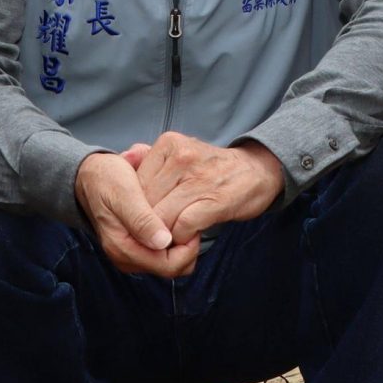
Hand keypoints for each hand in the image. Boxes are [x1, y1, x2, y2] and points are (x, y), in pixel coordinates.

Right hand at [75, 151, 196, 277]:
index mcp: (122, 248)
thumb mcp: (124, 194)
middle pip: (172, 268)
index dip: (187, 248)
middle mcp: (127, 257)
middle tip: (191, 218)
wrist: (91, 176)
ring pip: (171, 262)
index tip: (191, 222)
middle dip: (187, 247)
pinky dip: (174, 239)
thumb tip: (163, 242)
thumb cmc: (107, 180)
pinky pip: (164, 253)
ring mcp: (132, 254)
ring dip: (182, 243)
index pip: (168, 266)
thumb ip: (142, 220)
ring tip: (182, 216)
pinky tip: (174, 219)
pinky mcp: (137, 247)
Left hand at [135, 132, 283, 243]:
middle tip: (157, 233)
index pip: (135, 184)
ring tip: (173, 236)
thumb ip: (151, 158)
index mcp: (168, 144)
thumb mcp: (181, 154)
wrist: (258, 171)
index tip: (147, 218)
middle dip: (149, 223)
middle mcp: (181, 156)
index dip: (138, 208)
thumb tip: (124, 158)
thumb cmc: (213, 169)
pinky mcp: (215, 200)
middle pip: (146, 202)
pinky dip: (181, 238)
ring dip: (165, 234)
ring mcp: (199, 178)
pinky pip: (182, 227)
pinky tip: (189, 235)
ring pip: (161, 218)